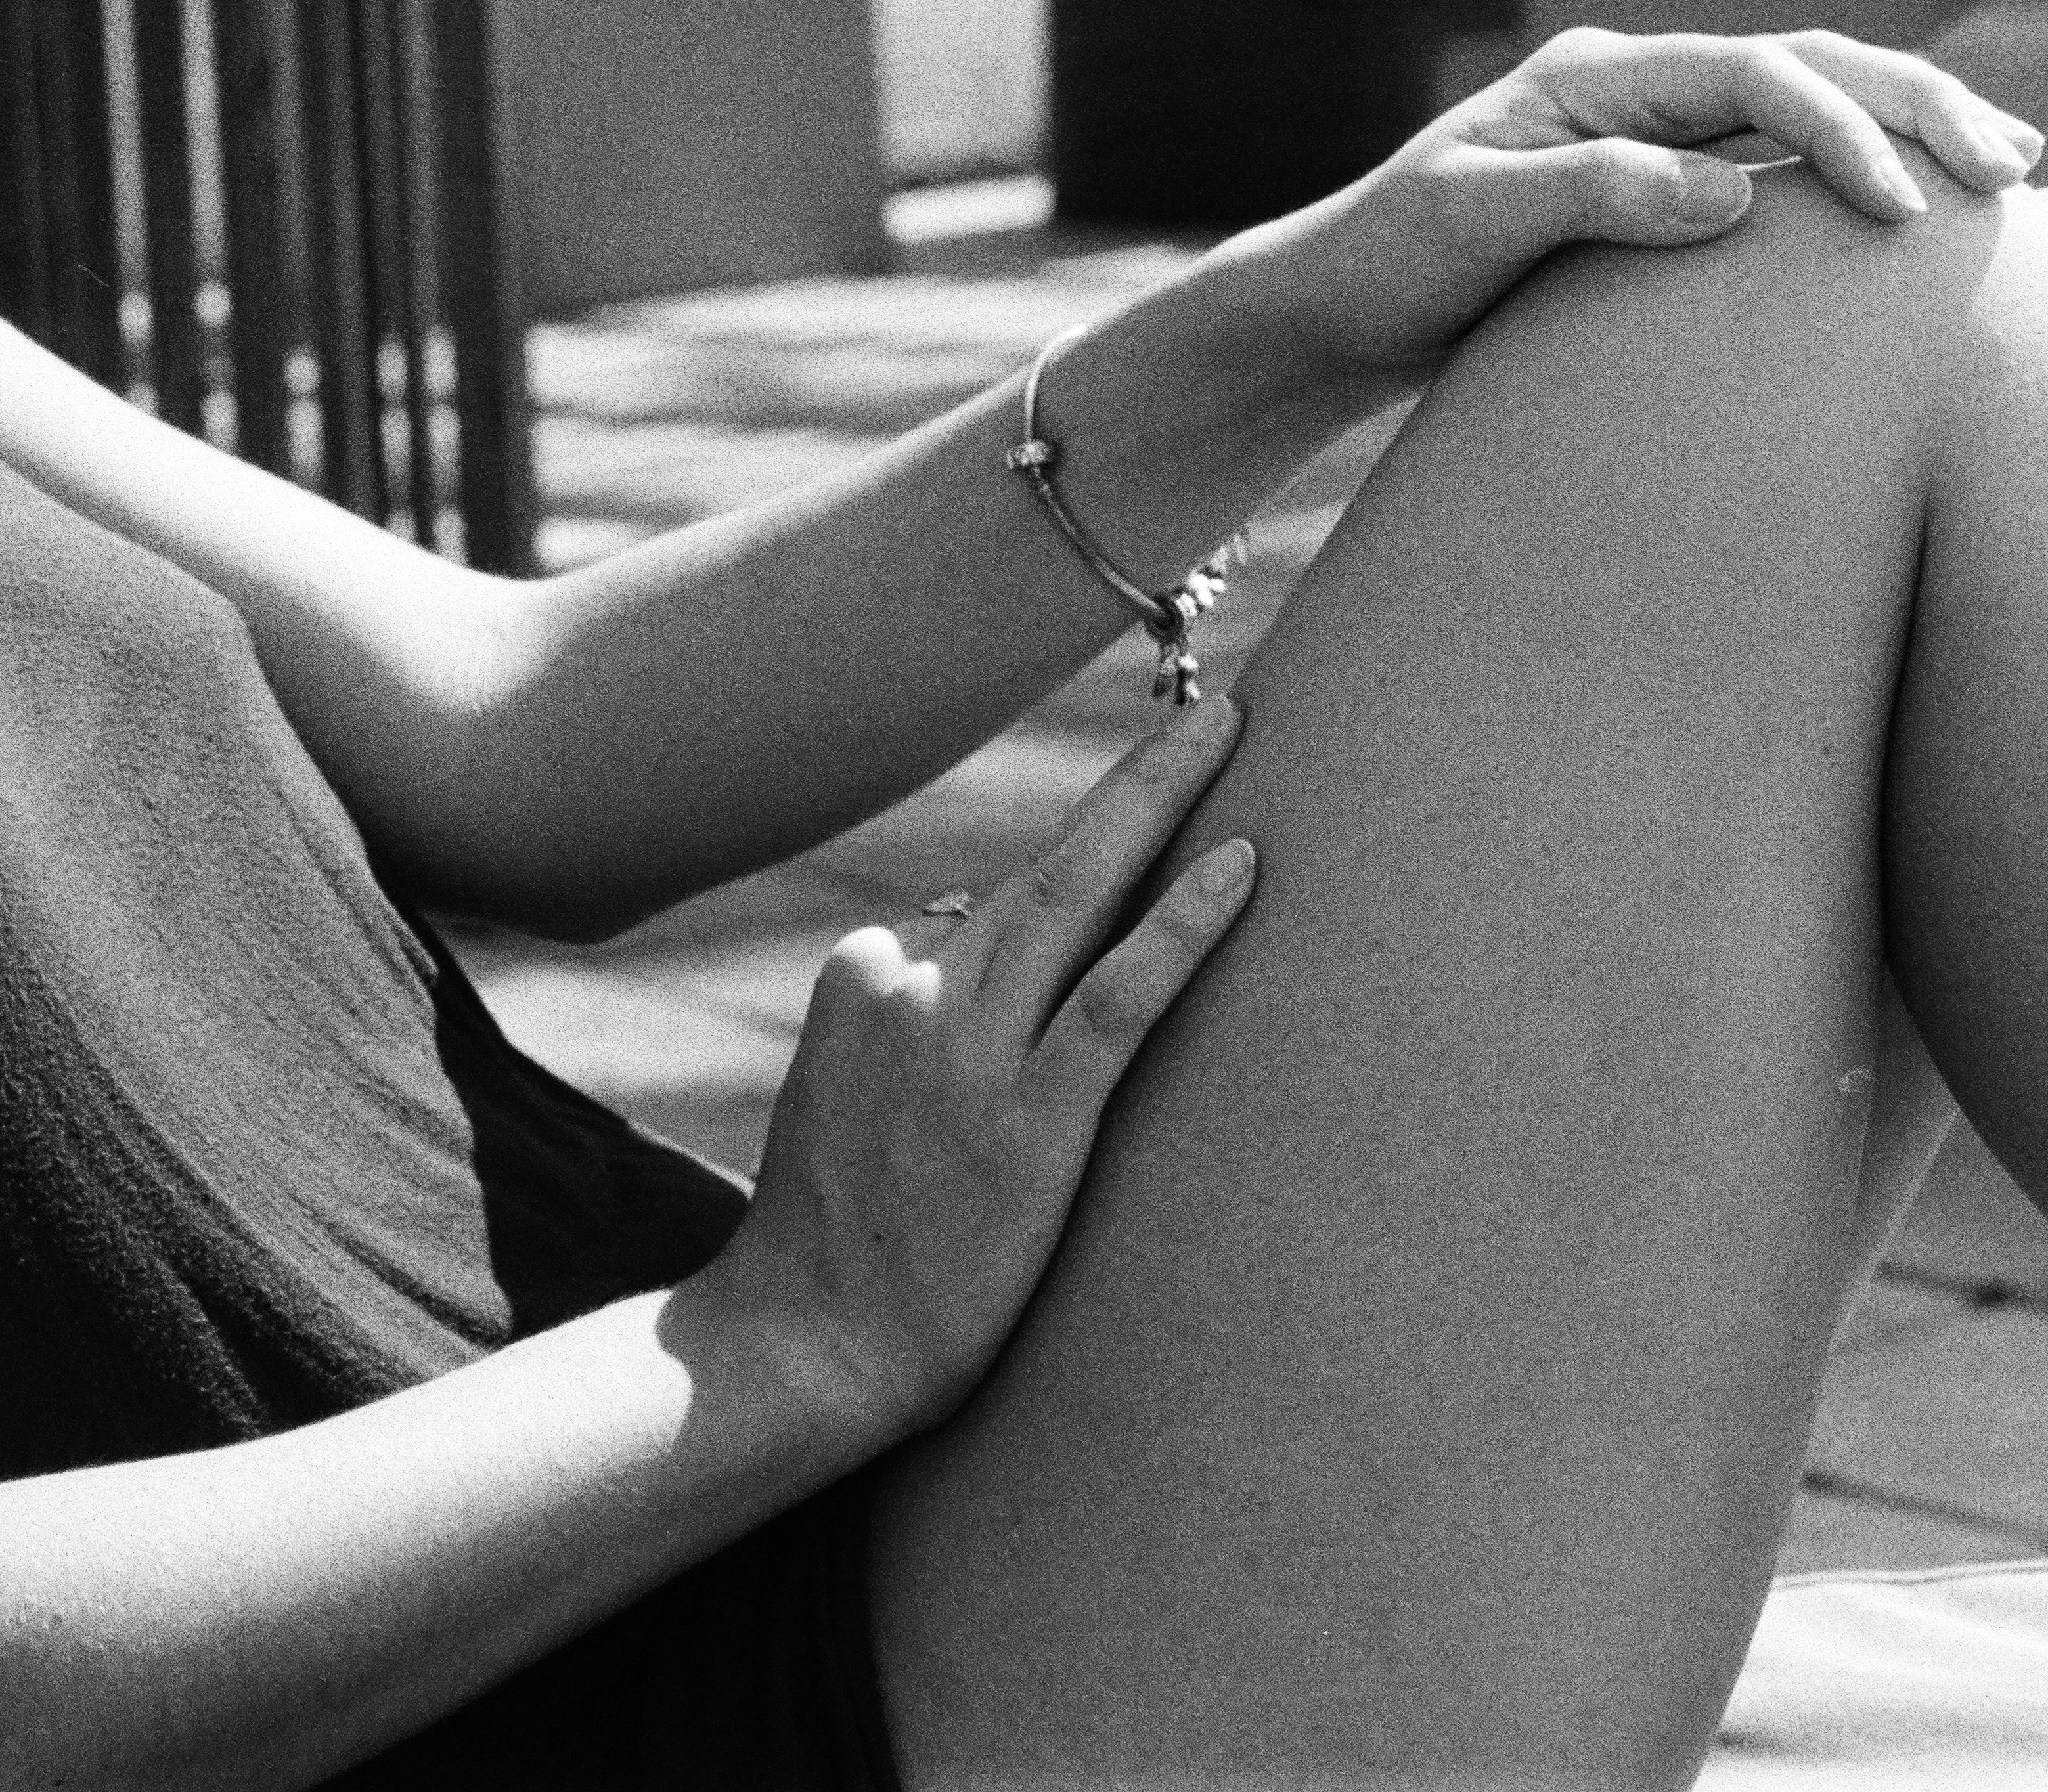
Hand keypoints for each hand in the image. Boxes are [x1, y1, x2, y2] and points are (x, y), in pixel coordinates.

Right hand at [688, 695, 1257, 1446]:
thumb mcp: (837, 1101)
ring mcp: (969, 1049)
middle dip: (1139, 781)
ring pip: (1079, 896)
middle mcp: (912, 990)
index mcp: (861, 981)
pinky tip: (1242, 867)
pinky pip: (1119, 997)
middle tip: (1220, 707)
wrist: (805, 1340)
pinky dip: (1183, 926)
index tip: (1121, 894)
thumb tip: (942, 964)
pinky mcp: (1031, 1118)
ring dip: (1161, 806)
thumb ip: (889, 1031)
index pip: (976, 914)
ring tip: (1232, 731)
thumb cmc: (832, 1241)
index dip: (1047, 924)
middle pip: (1046, 864)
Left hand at [1253, 26, 2043, 379]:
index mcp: (1598, 75)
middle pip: (1809, 69)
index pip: (1756, 75)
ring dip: (1907, 130)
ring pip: (1811, 110)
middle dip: (1913, 105)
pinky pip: (1783, 168)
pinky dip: (1857, 176)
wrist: (1337, 306)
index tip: (1902, 208)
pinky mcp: (1663, 194)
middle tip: (2005, 165)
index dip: (1840, 130)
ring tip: (2003, 171)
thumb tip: (1730, 192)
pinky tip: (1920, 211)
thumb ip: (1587, 193)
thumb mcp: (1467, 220)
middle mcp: (1639, 92)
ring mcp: (1657, 138)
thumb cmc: (1387, 258)